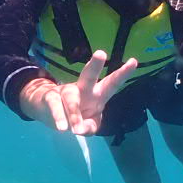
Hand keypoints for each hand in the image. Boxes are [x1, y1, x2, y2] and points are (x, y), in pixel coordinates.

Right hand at [19, 51, 137, 134]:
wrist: (48, 112)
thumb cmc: (77, 116)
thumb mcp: (88, 126)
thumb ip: (90, 128)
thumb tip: (81, 129)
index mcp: (97, 94)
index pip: (111, 83)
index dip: (122, 74)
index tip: (134, 61)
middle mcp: (83, 89)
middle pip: (89, 75)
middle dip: (95, 65)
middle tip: (101, 53)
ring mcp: (65, 91)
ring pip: (71, 97)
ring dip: (74, 114)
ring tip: (76, 129)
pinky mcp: (50, 97)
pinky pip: (55, 105)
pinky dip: (58, 116)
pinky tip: (62, 127)